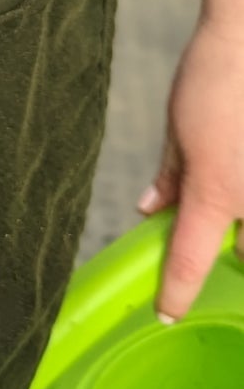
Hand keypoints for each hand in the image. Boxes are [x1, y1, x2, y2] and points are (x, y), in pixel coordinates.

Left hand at [139, 17, 243, 319]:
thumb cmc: (215, 76)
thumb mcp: (179, 127)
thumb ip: (171, 176)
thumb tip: (153, 210)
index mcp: (214, 193)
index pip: (191, 261)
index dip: (176, 292)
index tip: (165, 311)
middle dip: (238, 265)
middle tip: (225, 261)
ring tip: (233, 201)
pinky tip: (235, 164)